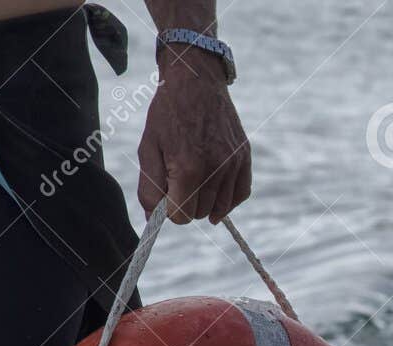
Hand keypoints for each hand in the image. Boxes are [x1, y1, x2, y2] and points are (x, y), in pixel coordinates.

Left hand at [137, 47, 250, 223]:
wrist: (196, 80)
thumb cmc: (167, 113)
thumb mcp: (148, 148)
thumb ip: (149, 187)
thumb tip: (154, 217)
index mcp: (189, 168)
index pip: (181, 216)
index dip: (169, 210)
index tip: (165, 194)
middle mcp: (216, 170)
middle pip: (200, 213)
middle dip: (186, 204)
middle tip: (177, 182)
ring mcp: (233, 164)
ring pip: (219, 208)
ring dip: (204, 202)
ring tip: (194, 182)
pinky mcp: (244, 158)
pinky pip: (240, 194)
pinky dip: (227, 199)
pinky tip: (215, 194)